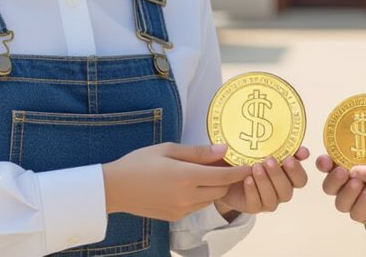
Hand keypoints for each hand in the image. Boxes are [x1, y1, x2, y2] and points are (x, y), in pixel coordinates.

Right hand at [102, 143, 250, 220]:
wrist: (114, 188)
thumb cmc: (139, 162)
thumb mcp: (168, 149)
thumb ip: (199, 152)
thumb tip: (224, 149)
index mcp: (186, 177)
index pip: (224, 176)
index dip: (240, 170)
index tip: (250, 163)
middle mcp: (187, 196)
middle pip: (221, 189)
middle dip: (228, 177)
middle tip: (226, 163)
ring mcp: (182, 209)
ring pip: (211, 199)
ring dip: (215, 187)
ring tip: (206, 171)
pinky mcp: (176, 216)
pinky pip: (198, 205)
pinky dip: (201, 195)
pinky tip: (191, 183)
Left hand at [216, 146, 310, 215]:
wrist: (227, 171)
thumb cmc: (249, 157)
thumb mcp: (264, 148)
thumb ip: (284, 148)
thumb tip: (304, 152)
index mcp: (288, 177)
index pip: (300, 179)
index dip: (297, 170)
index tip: (289, 158)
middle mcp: (280, 191)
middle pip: (288, 190)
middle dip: (278, 175)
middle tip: (269, 160)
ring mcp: (268, 201)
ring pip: (273, 198)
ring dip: (264, 182)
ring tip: (255, 168)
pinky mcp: (253, 207)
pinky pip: (256, 203)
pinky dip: (253, 190)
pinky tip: (247, 179)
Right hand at [316, 146, 365, 227]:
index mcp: (343, 168)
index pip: (325, 166)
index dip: (323, 163)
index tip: (326, 160)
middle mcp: (344, 187)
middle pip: (329, 188)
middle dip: (335, 181)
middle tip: (346, 173)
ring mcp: (354, 203)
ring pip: (343, 205)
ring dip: (352, 196)